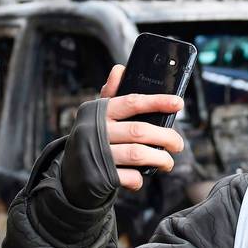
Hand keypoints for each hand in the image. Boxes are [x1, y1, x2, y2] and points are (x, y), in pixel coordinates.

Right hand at [99, 64, 184, 190]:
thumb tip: (120, 69)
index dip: (157, 102)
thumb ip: (110, 95)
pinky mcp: (100, 177)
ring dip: (160, 158)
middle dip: (166, 137)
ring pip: (138, 154)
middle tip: (178, 144)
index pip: (131, 102)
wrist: (69, 175)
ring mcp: (97, 154)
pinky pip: (129, 177)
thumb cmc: (91, 139)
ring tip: (168, 162)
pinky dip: (139, 179)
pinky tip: (141, 176)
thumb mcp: (95, 116)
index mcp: (97, 112)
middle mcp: (95, 131)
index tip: (178, 103)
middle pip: (139, 131)